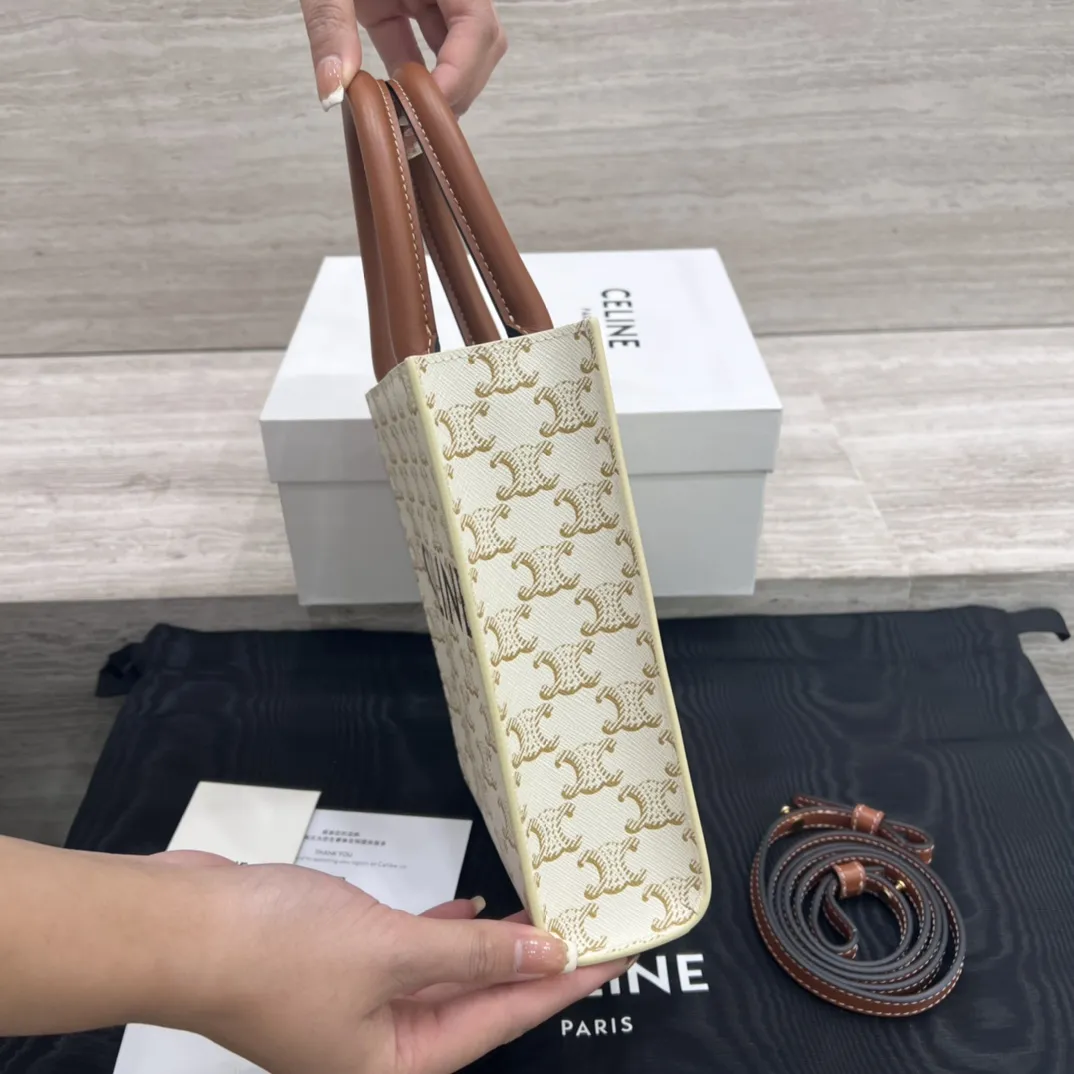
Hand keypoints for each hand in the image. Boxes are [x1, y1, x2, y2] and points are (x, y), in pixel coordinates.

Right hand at [160, 851, 627, 1073]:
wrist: (183, 927)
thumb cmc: (278, 951)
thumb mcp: (392, 950)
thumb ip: (474, 955)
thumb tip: (547, 958)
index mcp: (399, 1065)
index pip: (504, 1020)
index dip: (564, 985)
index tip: (614, 957)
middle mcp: (382, 1049)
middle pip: (480, 1003)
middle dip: (534, 965)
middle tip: (589, 929)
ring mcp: (359, 1009)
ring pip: (447, 976)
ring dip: (491, 944)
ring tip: (542, 912)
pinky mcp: (341, 969)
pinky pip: (411, 954)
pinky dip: (443, 931)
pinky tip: (471, 907)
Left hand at [299, 0, 506, 113]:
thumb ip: (330, 25)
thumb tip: (335, 90)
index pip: (478, 25)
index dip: (462, 73)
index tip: (431, 109)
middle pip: (480, 42)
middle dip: (457, 88)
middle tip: (419, 128)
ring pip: (457, 47)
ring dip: (438, 85)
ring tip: (407, 121)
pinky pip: (418, 42)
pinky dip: (409, 73)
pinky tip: (391, 100)